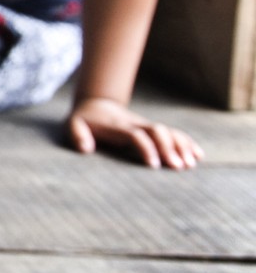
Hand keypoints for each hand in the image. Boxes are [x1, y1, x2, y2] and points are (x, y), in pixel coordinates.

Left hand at [66, 96, 202, 169]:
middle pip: (158, 132)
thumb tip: (86, 149)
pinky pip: (174, 134)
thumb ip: (77, 136)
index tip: (154, 165)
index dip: (146, 148)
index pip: (137, 135)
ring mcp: (147, 126)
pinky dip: (187, 143)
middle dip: (170, 148)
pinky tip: (198, 155)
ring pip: (169, 132)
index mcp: (119, 127)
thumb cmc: (84, 120)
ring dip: (182, 146)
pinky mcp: (153, 130)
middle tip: (178, 167)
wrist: (96, 105)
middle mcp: (137, 125)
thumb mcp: (73, 125)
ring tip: (191, 164)